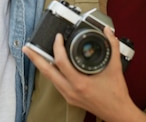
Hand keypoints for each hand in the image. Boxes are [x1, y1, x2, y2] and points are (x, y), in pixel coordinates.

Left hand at [23, 27, 145, 121]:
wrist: (118, 113)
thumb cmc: (116, 94)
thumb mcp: (116, 68)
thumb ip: (113, 47)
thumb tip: (108, 32)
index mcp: (80, 83)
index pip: (61, 62)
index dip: (57, 47)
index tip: (58, 37)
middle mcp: (71, 90)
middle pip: (47, 72)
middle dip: (35, 59)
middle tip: (27, 48)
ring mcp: (69, 96)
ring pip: (50, 79)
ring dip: (42, 66)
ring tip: (34, 55)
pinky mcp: (70, 98)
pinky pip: (56, 83)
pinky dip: (51, 73)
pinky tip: (50, 66)